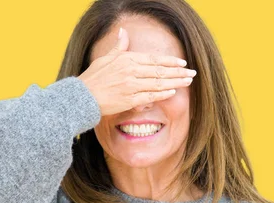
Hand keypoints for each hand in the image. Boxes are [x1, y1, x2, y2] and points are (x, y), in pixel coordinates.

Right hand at [78, 27, 196, 115]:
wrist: (81, 97)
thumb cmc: (92, 78)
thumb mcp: (105, 58)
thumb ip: (118, 47)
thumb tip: (123, 32)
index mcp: (126, 59)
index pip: (154, 59)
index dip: (170, 61)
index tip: (182, 63)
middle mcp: (131, 71)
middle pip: (160, 70)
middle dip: (178, 72)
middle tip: (192, 73)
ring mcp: (131, 86)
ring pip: (158, 83)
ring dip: (175, 82)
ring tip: (187, 81)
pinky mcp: (129, 99)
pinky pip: (150, 95)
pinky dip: (162, 93)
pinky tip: (172, 92)